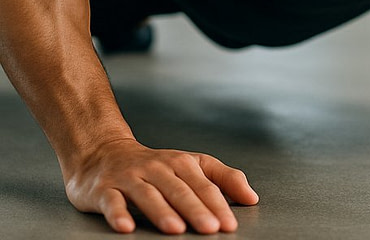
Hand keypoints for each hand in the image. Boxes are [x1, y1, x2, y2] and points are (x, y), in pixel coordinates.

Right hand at [64, 137, 258, 233]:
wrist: (104, 153)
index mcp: (181, 162)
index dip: (217, 204)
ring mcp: (130, 178)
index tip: (229, 225)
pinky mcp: (105, 190)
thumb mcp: (191, 166)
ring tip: (177, 229)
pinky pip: (112, 202)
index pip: (203, 185)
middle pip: (179, 190)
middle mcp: (157, 167)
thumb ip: (223, 178)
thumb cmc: (156, 166)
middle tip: (210, 229)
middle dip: (196, 210)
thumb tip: (252, 198)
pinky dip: (119, 214)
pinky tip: (127, 227)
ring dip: (162, 212)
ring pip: (148, 195)